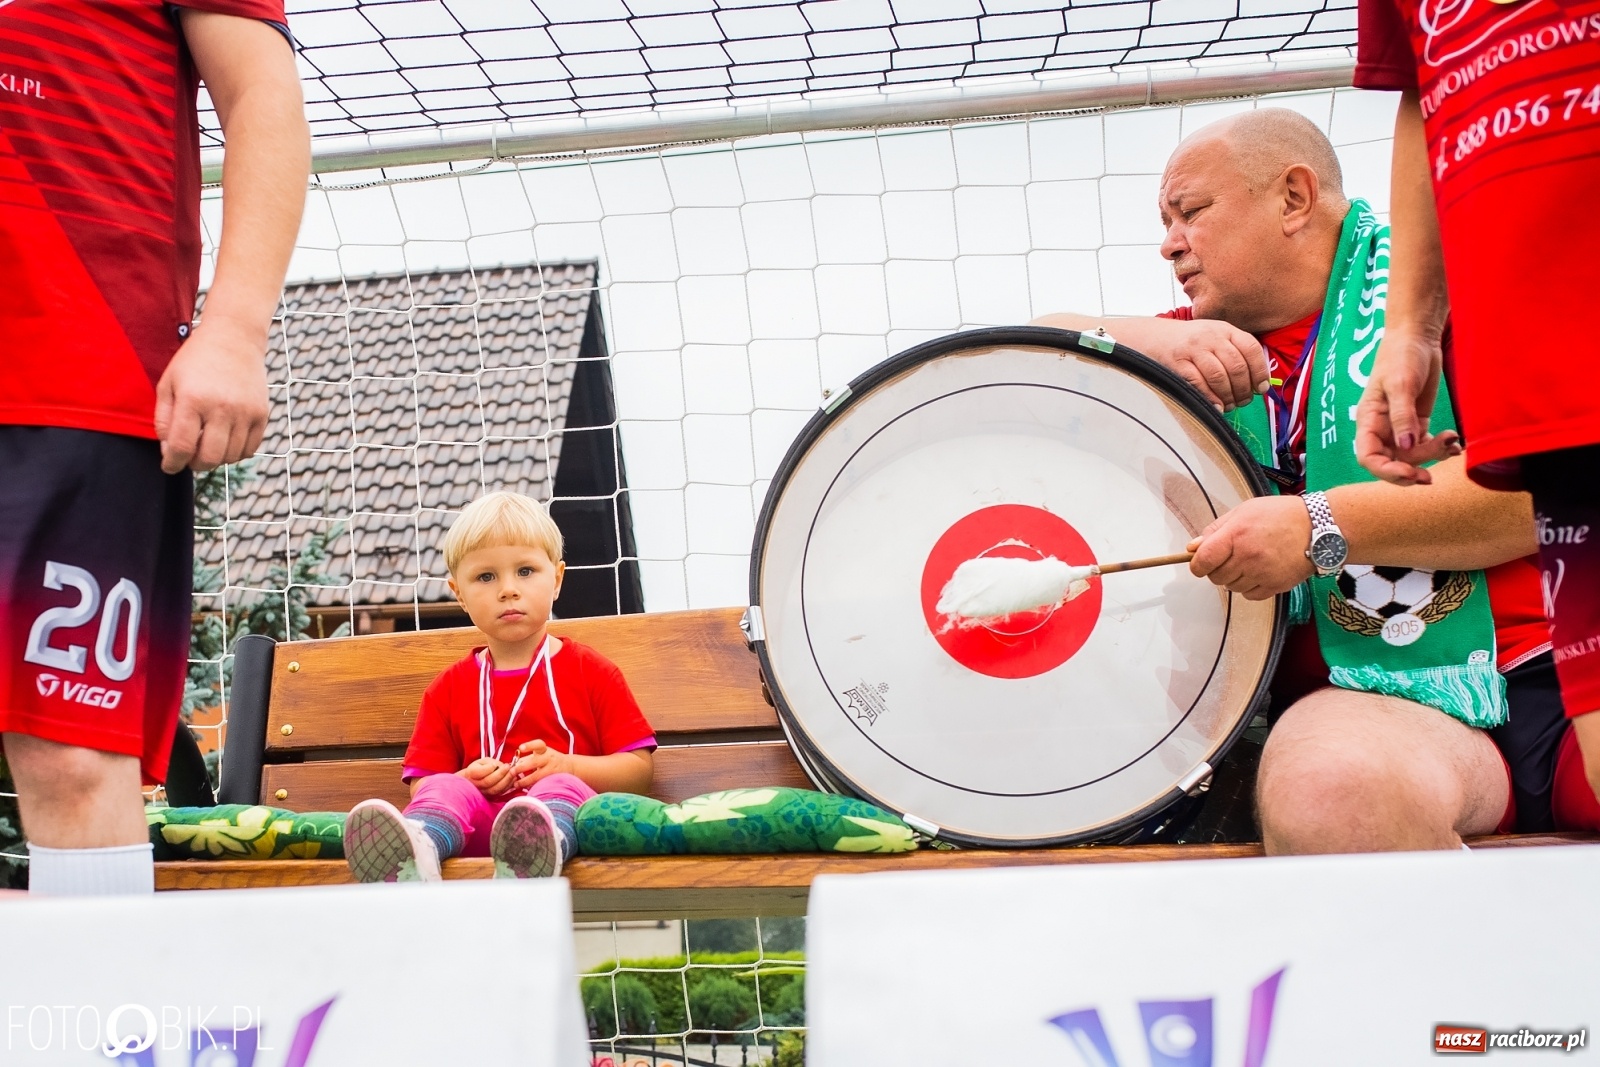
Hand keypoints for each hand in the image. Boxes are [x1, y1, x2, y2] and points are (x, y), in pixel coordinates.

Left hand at [153, 315, 269, 473]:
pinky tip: (227, 440)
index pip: (182, 446)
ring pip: (230, 457)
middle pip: (209, 457)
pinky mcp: (262, 414)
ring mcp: (245, 412)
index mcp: (193, 399)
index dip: (172, 463)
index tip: (169, 466)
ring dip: (216, 458)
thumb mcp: (168, 383)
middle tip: (189, 458)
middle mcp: (221, 408)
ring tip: (208, 445)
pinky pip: (250, 449)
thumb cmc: (195, 361)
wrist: (234, 339)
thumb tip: (169, 451)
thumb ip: (163, 419)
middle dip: (195, 464)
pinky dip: (236, 452)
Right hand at [461, 757, 514, 796]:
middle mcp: (476, 785)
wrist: (474, 781)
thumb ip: (490, 762)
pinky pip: (500, 793)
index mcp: (471, 773)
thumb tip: (500, 766)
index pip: (479, 772)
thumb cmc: (479, 769)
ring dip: (506, 781)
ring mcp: (483, 792)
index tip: (495, 763)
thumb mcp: (482, 761)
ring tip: (513, 772)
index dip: (489, 768)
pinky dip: (508, 786)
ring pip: (495, 789)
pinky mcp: (491, 797)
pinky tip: (513, 779)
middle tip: (508, 766)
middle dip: (500, 774)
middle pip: (488, 782)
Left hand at [510, 739, 570, 790]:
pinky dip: (533, 787)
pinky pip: (542, 784)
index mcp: (545, 750)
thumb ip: (527, 758)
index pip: (538, 744)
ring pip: (538, 776)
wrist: (569, 766)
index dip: (529, 746)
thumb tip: (512, 765)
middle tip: (512, 772)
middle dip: (522, 767)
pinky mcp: (554, 779)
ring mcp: (552, 769)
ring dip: (525, 781)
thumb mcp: (541, 754)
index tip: (521, 748)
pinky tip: (526, 789)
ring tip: (515, 784)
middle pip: (535, 762)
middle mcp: (549, 758)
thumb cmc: (549, 759)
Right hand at [1152, 318, 1268, 410]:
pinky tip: (1215, 406)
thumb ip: (1235, 354)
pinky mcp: (1177, 362)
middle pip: (1236, 366)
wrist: (1154, 337)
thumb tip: (1257, 384)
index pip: (1251, 349)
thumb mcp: (1215, 339)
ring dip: (1227, 396)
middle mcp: (1211, 336)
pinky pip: (1198, 383)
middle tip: (1243, 401)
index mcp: (1225, 330)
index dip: (1260, 371)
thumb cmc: (1190, 344)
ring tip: (1229, 405)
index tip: (1261, 388)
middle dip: (1244, 389)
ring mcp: (1193, 349)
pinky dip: (1209, 397)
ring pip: (1219, 376)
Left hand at [1187, 496, 1315, 599]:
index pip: (1203, 560)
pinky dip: (1250, 587)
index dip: (1197, 564)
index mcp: (1236, 535)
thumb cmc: (1282, 516)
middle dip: (1217, 569)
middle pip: (1215, 577)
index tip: (1200, 563)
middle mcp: (1247, 556)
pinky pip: (1249, 596)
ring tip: (1249, 561)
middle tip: (1230, 557)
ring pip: (1231, 587)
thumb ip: (1216, 529)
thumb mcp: (1244, 511)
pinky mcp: (1275, 586)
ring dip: (1234, 578)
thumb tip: (1194, 547)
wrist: (1319, 527)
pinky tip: (1259, 572)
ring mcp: (1262, 573)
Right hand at [1355, 327, 1460, 485]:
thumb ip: (1403, 416)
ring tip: (1451, 442)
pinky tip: (1454, 443)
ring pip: (1412, 456)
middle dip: (1411, 469)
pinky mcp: (1418, 422)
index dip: (1386, 471)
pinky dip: (1440, 448)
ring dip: (1432, 456)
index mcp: (1369, 421)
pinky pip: (1425, 445)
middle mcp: (1382, 428)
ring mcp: (1400, 427)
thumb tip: (1406, 447)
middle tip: (1433, 473)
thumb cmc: (1401, 356)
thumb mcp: (1401, 384)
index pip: (1369, 457)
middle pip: (1391, 462)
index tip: (1411, 473)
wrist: (1417, 338)